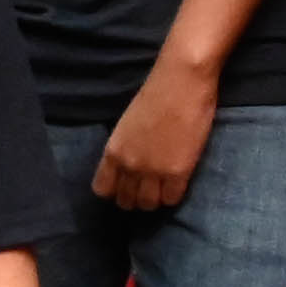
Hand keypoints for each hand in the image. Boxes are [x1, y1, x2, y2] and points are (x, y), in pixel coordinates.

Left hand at [94, 48, 220, 211]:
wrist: (182, 81)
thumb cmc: (156, 95)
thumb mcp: (127, 125)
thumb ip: (124, 148)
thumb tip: (127, 167)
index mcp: (113, 151)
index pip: (103, 190)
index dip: (115, 191)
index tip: (126, 185)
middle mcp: (129, 165)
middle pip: (126, 201)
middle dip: (136, 197)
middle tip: (148, 187)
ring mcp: (153, 171)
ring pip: (148, 205)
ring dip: (155, 199)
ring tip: (163, 187)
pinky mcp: (178, 172)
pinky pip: (172, 199)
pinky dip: (173, 195)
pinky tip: (177, 182)